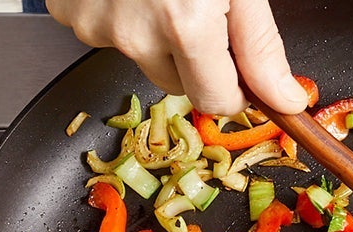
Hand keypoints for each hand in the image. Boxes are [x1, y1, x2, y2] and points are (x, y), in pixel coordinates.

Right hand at [45, 0, 309, 114]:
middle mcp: (136, 34)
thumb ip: (261, 47)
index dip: (234, 88)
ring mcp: (97, 25)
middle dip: (196, 59)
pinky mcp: (70, 13)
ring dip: (156, 35)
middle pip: (179, 83)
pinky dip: (122, 15)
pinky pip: (106, 32)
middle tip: (198, 6)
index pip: (215, 101)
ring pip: (143, 57)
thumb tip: (282, 99)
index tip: (239, 67)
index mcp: (185, 26)